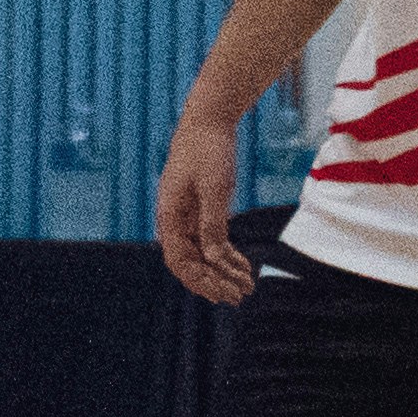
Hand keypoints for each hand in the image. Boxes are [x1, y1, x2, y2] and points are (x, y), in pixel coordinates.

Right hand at [154, 116, 255, 303]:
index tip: (221, 294)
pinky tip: (244, 265)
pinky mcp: (200, 208)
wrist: (209, 119)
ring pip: (203, 253)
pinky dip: (226, 254)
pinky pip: (211, 239)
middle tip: (239, 297)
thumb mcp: (214, 189)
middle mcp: (175, 219)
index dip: (199, 281)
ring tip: (247, 285)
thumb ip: (212, 226)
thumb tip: (214, 260)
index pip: (179, 261)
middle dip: (214, 282)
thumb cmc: (208, 150)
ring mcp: (187, 214)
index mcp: (170, 215)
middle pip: (191, 262)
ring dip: (223, 271)